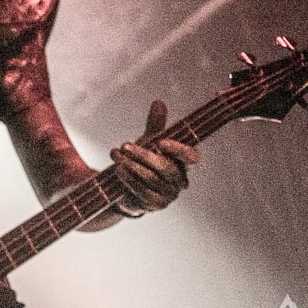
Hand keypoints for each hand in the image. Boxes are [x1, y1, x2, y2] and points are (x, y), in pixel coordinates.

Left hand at [110, 100, 198, 215]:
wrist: (125, 186)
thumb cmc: (141, 161)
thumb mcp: (147, 142)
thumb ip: (155, 125)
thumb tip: (158, 102)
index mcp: (182, 163)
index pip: (192, 157)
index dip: (180, 150)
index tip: (161, 142)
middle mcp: (179, 180)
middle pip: (166, 168)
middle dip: (144, 155)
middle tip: (125, 145)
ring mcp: (169, 195)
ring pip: (152, 179)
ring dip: (131, 165)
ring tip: (116, 155)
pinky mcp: (155, 205)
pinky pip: (143, 191)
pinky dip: (128, 179)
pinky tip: (118, 169)